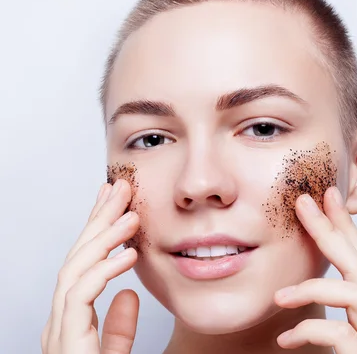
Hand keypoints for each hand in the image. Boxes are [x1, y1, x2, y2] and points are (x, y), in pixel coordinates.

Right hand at [42, 179, 140, 353]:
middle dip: (97, 220)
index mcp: (70, 324)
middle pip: (75, 261)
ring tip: (130, 213)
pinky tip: (127, 255)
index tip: (113, 201)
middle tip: (119, 187)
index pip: (83, 266)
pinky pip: (80, 300)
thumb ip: (117, 328)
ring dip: (102, 239)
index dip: (97, 231)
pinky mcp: (67, 348)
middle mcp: (59, 325)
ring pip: (73, 273)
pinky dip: (103, 273)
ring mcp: (58, 336)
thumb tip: (128, 293)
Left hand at [274, 186, 356, 352]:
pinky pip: (342, 333)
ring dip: (315, 288)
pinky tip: (286, 339)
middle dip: (332, 231)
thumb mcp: (341, 347)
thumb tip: (288, 298)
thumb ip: (330, 324)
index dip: (346, 228)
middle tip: (304, 203)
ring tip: (279, 297)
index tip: (328, 197)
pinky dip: (310, 329)